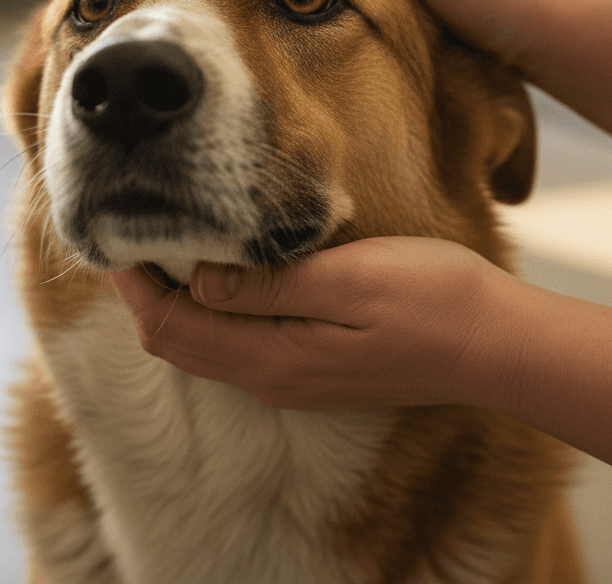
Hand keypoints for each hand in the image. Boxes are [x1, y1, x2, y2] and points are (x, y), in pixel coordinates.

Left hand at [109, 237, 517, 412]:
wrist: (494, 344)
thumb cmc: (430, 299)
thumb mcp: (349, 280)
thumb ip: (270, 285)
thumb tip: (198, 280)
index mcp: (274, 359)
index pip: (172, 331)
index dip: (135, 287)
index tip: (116, 236)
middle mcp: (274, 379)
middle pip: (180, 343)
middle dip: (147, 292)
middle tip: (132, 232)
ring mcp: (294, 378)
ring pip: (207, 344)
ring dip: (178, 300)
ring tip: (168, 242)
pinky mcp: (313, 367)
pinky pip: (239, 342)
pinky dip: (213, 309)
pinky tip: (224, 268)